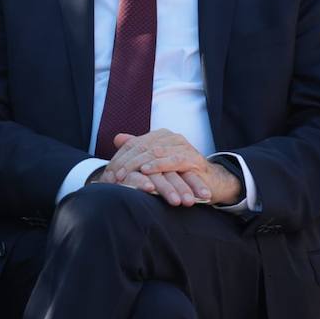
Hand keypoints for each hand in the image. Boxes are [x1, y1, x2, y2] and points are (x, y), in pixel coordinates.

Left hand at [98, 131, 240, 206]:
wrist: (210, 182)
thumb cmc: (179, 173)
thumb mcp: (156, 162)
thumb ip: (138, 148)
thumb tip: (117, 138)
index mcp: (160, 136)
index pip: (134, 144)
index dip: (120, 158)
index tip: (108, 173)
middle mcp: (171, 137)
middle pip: (141, 147)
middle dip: (125, 163)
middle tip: (113, 177)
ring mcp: (183, 146)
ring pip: (154, 152)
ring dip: (137, 165)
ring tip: (124, 175)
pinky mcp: (193, 159)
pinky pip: (173, 160)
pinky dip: (158, 165)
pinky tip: (146, 170)